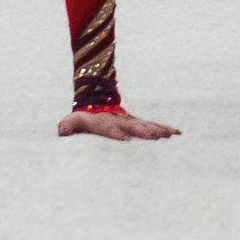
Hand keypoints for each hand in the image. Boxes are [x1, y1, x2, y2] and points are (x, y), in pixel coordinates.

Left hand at [58, 108, 178, 141]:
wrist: (99, 101)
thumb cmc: (85, 118)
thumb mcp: (74, 120)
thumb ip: (69, 125)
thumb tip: (62, 130)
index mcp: (105, 122)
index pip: (110, 127)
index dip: (115, 132)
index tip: (123, 138)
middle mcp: (121, 121)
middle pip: (133, 126)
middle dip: (142, 131)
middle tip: (153, 137)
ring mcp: (132, 121)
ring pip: (147, 125)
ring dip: (158, 130)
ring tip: (169, 135)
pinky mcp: (139, 123)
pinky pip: (155, 126)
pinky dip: (166, 128)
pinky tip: (177, 133)